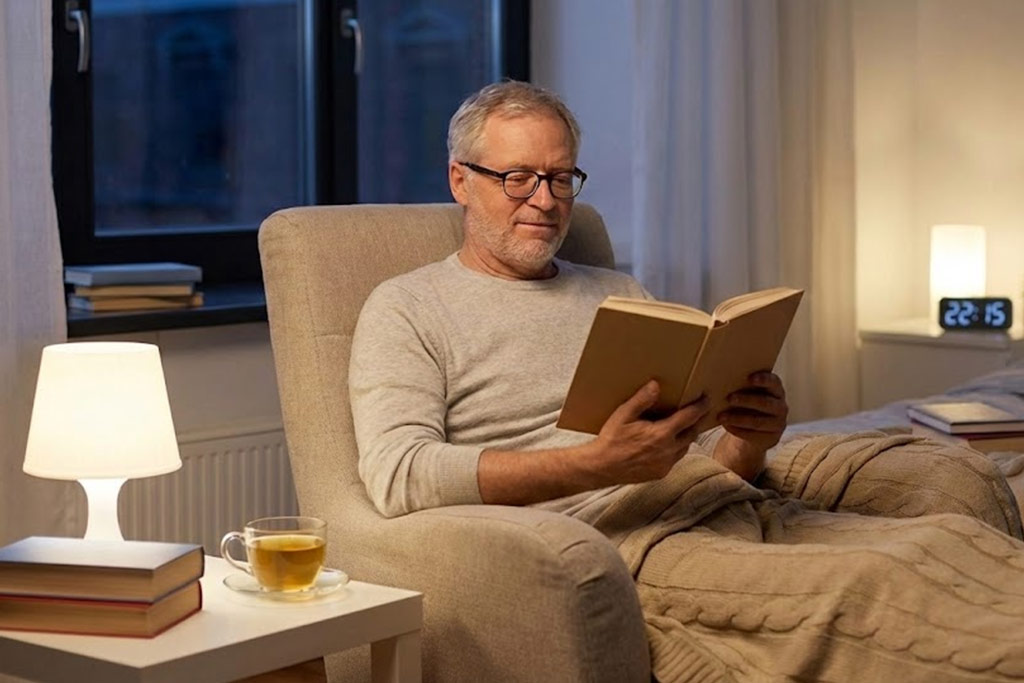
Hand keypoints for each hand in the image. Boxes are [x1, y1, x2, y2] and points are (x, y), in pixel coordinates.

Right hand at [585, 380, 709, 485]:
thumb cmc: (611, 440)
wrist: (601, 468)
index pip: (689, 417)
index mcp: (661, 434)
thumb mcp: (623, 415)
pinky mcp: (661, 473)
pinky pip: (676, 458)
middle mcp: (668, 451)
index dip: (700, 406)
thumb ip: (642, 400)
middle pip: (693, 433)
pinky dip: (677, 448)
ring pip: (686, 447)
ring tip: (685, 425)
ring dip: (687, 435)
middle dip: (698, 421)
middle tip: (700, 410)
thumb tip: (655, 385)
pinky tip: (668, 442)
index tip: (706, 398)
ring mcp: (665, 464)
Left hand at [714, 371, 787, 479]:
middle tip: (729, 398)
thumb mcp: (747, 394)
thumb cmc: (747, 405)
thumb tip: (721, 378)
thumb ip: (742, 386)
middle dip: (746, 400)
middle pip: (765, 402)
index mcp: (777, 390)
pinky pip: (753, 435)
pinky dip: (738, 430)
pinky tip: (726, 426)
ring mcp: (778, 423)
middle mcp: (781, 406)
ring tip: (722, 416)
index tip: (749, 378)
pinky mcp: (772, 438)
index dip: (764, 379)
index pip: (774, 382)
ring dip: (738, 419)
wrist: (754, 430)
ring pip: (758, 421)